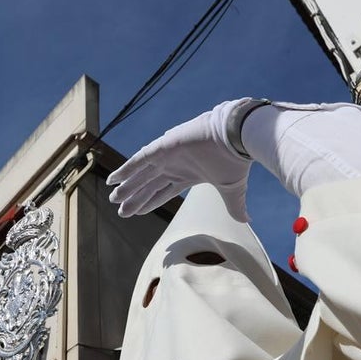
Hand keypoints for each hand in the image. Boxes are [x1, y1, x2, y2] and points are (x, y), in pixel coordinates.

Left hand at [108, 99, 264, 220]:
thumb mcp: (232, 189)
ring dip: (127, 186)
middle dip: (135, 197)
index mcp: (187, 175)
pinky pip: (139, 159)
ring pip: (142, 174)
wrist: (236, 138)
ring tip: (113, 198)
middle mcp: (174, 165)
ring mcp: (167, 156)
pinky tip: (113, 179)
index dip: (149, 202)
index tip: (137, 213)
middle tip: (120, 211)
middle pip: (149, 185)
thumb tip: (248, 221)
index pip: (163, 192)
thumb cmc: (235, 161)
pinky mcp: (163, 147)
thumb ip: (235, 206)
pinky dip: (126, 169)